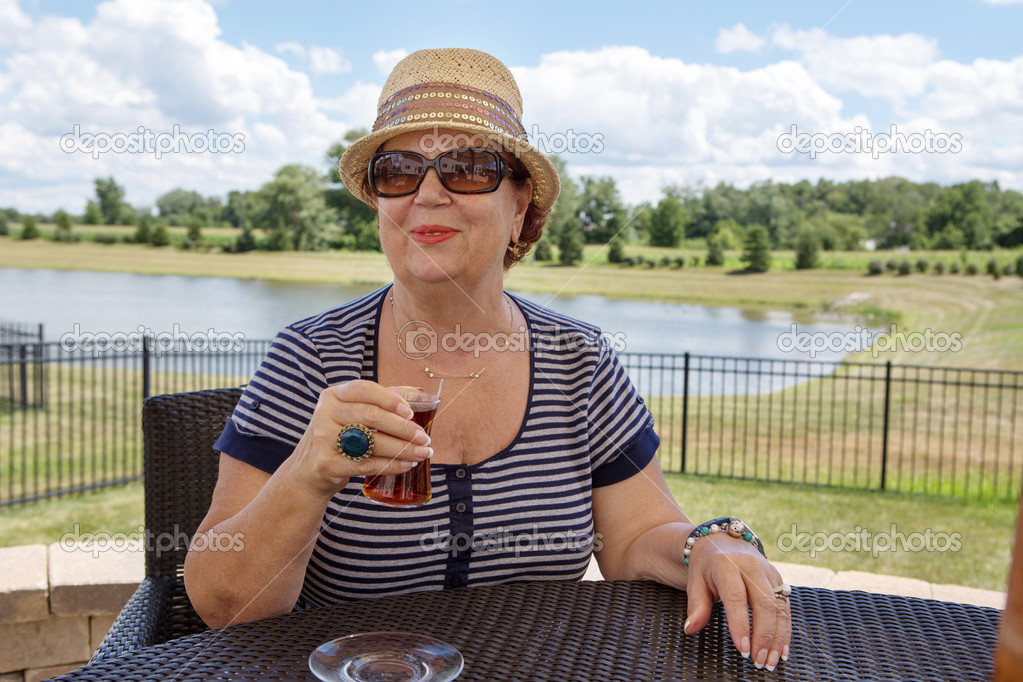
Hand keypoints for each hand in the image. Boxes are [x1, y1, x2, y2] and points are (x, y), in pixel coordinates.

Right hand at [288, 380, 432, 498]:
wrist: (307, 472)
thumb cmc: (338, 437)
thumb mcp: (352, 413)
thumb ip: (383, 401)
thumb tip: (424, 396)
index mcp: (333, 395)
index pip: (363, 389)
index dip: (389, 399)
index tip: (410, 412)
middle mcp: (325, 414)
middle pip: (371, 416)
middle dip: (403, 428)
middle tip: (424, 438)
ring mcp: (323, 439)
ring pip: (371, 442)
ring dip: (402, 449)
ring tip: (422, 453)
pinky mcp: (327, 464)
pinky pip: (367, 464)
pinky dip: (391, 465)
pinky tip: (406, 465)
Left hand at [683, 532, 790, 671]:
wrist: (722, 542)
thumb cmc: (706, 566)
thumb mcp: (695, 581)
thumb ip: (696, 606)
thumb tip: (690, 628)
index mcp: (727, 565)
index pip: (736, 598)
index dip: (741, 624)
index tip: (742, 648)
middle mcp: (752, 567)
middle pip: (764, 603)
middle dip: (763, 636)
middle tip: (759, 661)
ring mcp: (768, 573)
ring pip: (778, 607)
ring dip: (777, 637)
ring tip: (771, 661)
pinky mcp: (778, 580)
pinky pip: (785, 607)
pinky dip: (785, 631)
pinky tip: (782, 650)